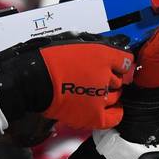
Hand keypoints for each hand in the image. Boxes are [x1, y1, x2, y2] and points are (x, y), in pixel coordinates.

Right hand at [0, 33, 133, 129]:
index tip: (117, 65)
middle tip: (97, 78)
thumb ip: (94, 44)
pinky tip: (107, 108)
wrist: (33, 80)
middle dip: (112, 77)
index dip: (121, 62)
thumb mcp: (74, 41)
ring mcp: (102, 95)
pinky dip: (114, 113)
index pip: (126, 58)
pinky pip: (114, 116)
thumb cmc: (47, 58)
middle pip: (121, 78)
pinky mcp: (94, 115)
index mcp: (102, 52)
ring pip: (118, 95)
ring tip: (94, 92)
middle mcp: (106, 73)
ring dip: (110, 93)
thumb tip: (109, 46)